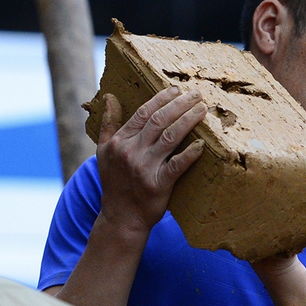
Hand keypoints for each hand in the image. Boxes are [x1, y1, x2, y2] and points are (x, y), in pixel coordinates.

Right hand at [92, 85, 208, 236]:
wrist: (121, 217)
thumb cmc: (115, 182)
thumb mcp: (103, 151)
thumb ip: (108, 123)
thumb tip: (110, 96)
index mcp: (119, 141)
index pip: (142, 113)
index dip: (161, 99)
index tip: (176, 89)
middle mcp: (130, 151)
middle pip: (158, 121)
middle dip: (178, 104)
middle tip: (196, 94)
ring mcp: (144, 168)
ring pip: (169, 138)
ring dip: (187, 121)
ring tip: (202, 110)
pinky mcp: (158, 185)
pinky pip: (177, 166)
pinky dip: (189, 154)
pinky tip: (202, 144)